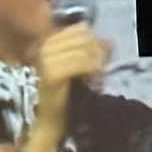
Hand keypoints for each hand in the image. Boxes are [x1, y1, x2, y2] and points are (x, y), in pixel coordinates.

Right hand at [21, 23, 107, 151]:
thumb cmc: (65, 96)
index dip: (96, 43)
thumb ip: (88, 50)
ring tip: (96, 81)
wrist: (50, 123)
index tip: (98, 63)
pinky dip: (95, 73)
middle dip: (99, 54)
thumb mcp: (76, 67)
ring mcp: (45, 58)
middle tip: (99, 74)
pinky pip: (84, 63)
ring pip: (86, 49)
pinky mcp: (52, 72)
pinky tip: (95, 85)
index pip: (81, 29)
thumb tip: (108, 42)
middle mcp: (42, 46)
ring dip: (98, 65)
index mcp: (46, 41)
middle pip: (85, 37)